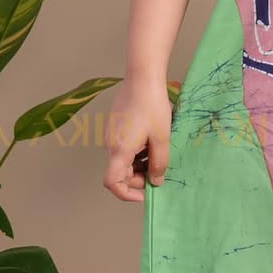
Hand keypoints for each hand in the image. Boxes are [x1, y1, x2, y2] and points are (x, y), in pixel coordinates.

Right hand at [103, 76, 173, 201]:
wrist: (142, 78)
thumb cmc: (152, 106)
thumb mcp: (162, 138)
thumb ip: (159, 163)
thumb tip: (156, 182)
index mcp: (120, 150)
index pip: (112, 183)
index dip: (127, 194)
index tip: (145, 194)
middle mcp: (110, 145)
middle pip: (120, 173)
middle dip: (139, 178)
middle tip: (159, 171)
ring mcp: (111, 136)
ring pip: (123, 161)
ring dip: (140, 165)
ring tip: (158, 153)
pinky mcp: (115, 128)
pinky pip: (124, 149)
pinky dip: (137, 153)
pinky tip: (152, 142)